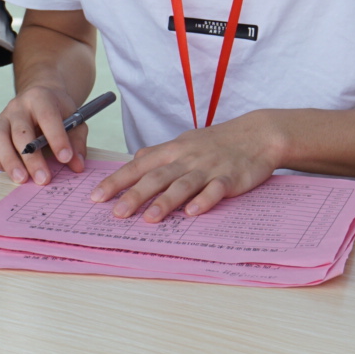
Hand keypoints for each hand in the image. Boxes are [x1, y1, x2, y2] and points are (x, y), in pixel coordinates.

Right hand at [0, 84, 86, 185]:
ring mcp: (2, 118)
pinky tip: (5, 171)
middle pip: (21, 132)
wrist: (39, 98)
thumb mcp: (75, 120)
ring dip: (9, 161)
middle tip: (43, 179)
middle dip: (32, 159)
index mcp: (41, 98)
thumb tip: (77, 165)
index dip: (57, 138)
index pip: (47, 116)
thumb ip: (77, 142)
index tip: (65, 159)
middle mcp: (17, 107)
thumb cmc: (58, 112)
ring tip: (22, 179)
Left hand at [88, 112, 283, 221]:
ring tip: (149, 219)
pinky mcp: (231, 178)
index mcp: (174, 150)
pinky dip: (204, 200)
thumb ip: (160, 154)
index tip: (96, 196)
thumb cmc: (218, 141)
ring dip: (166, 201)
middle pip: (157, 177)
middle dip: (135, 195)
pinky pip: (216, 190)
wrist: (257, 134)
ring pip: (183, 184)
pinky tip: (193, 212)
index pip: (139, 166)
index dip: (117, 181)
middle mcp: (188, 158)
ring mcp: (209, 168)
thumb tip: (135, 162)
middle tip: (116, 213)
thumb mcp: (185, 142)